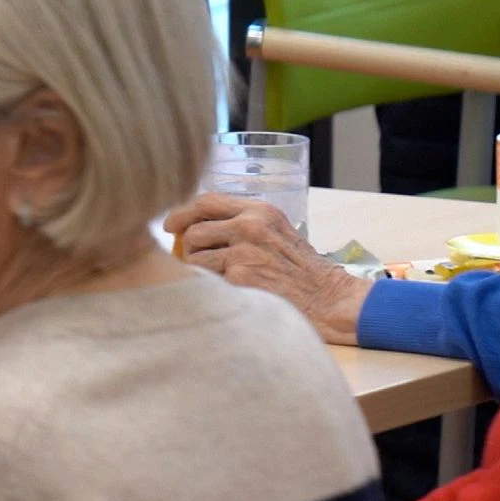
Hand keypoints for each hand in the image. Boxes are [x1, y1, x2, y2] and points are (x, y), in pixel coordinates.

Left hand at [165, 193, 366, 341]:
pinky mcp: (240, 277)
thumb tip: (193, 228)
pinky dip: (214, 286)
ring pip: (195, 257)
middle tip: (203, 262)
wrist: (329, 300)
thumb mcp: (276, 233)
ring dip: (202, 270)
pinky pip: (207, 279)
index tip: (170, 225)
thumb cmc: (302, 270)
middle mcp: (250, 226)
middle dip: (192, 249)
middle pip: (194, 231)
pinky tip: (235, 290)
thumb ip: (241, 224)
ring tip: (227, 278)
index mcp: (260, 211)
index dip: (182, 212)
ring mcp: (244, 251)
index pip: (207, 201)